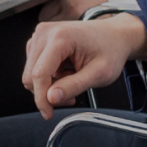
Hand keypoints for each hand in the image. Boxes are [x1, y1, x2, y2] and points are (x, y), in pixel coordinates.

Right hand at [21, 14, 145, 117]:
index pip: (39, 74)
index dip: (41, 98)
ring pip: (31, 73)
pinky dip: (48, 77)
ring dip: (48, 85)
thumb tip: (51, 98)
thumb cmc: (110, 50)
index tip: (48, 114)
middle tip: (71, 97)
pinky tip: (65, 75)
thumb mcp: (99, 73)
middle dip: (47, 93)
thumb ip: (74, 86)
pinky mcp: (39, 41)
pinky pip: (34, 67)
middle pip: (31, 75)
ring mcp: (40, 35)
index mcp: (60, 37)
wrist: (114, 35)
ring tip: (72, 83)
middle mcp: (45, 32)